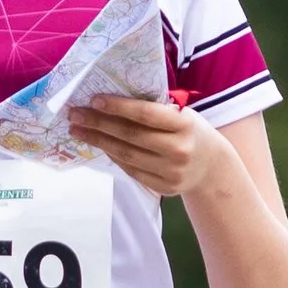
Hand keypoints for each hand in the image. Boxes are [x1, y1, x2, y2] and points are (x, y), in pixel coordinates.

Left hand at [69, 94, 226, 200]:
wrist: (211, 166)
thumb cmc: (189, 131)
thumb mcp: (182, 114)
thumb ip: (155, 110)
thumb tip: (111, 101)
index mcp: (185, 125)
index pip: (146, 114)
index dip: (119, 107)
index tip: (94, 100)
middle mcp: (179, 150)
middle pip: (131, 136)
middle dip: (99, 124)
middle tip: (75, 114)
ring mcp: (172, 172)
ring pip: (127, 155)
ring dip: (99, 141)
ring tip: (78, 130)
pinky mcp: (164, 187)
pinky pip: (131, 170)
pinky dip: (113, 156)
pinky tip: (100, 145)